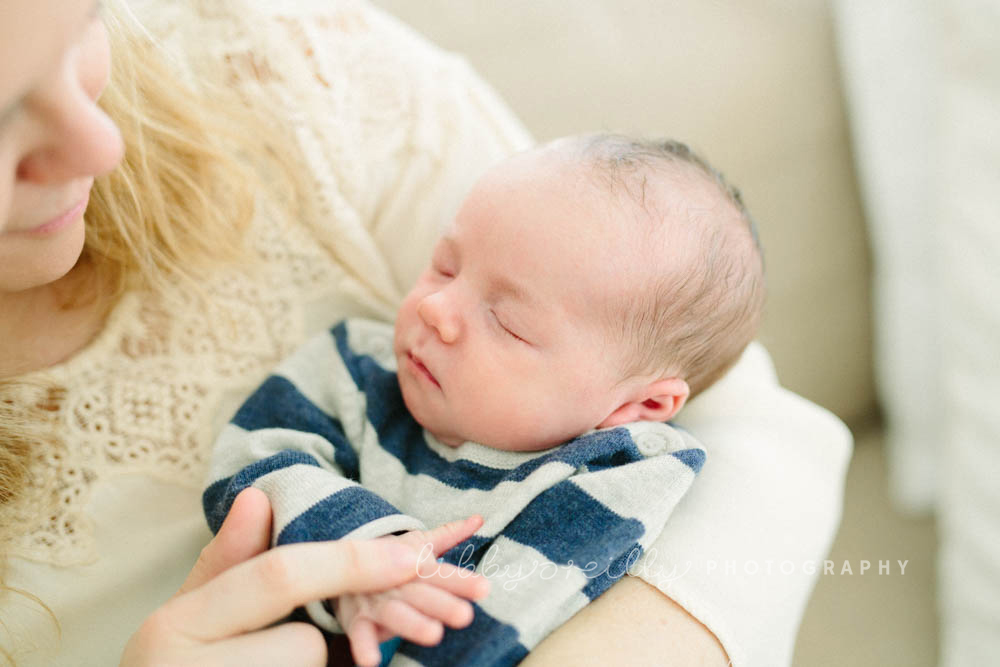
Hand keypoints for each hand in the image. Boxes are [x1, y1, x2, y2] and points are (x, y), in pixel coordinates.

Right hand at [120, 488, 427, 666]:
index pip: (281, 578)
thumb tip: (258, 496)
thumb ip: (231, 557)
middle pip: (306, 644)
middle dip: (305, 647)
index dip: (350, 563)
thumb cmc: (177, 660)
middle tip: (263, 656)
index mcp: (176, 625)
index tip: (410, 557)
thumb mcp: (195, 608)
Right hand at [335, 516, 490, 666]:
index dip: (462, 581)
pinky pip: (359, 633)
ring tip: (434, 634)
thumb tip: (479, 518)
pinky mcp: (356, 619)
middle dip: (442, 604)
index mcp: (413, 564)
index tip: (484, 589)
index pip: (441, 574)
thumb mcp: (418, 543)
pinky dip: (363, 647)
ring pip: (394, 613)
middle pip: (421, 593)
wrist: (345, 561)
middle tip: (465, 616)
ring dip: (413, 623)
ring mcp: (375, 600)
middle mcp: (396, 583)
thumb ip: (449, 534)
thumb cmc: (391, 556)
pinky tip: (372, 661)